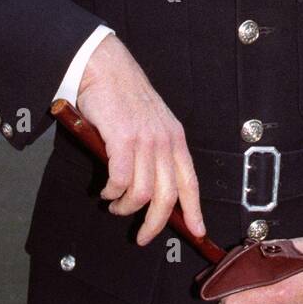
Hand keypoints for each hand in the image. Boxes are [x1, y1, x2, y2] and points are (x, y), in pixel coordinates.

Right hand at [76, 33, 203, 243]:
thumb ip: (155, 151)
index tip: (197, 231)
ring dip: (125, 207)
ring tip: (115, 204)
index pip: (191, 182)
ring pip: (143, 193)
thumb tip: (151, 188)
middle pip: (168, 196)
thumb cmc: (124, 96)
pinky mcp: (122, 139)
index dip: (194, 210)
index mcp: (175, 138)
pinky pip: (121, 180)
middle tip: (142, 236)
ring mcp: (145, 140)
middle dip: (155, 224)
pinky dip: (112, 191)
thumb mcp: (151, 123)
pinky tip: (106, 190)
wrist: (106, 67)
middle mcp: (165, 141)